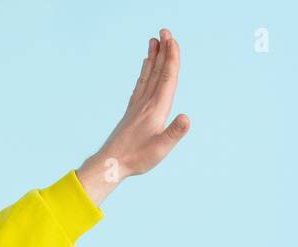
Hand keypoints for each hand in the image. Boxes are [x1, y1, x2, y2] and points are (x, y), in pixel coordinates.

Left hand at [76, 28, 189, 204]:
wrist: (110, 164)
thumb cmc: (136, 159)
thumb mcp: (160, 149)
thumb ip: (175, 133)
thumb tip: (187, 118)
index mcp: (156, 109)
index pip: (167, 78)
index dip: (171, 58)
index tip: (172, 40)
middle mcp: (146, 103)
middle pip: (157, 72)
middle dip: (163, 51)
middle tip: (164, 31)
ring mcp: (137, 107)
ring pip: (147, 77)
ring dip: (152, 58)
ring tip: (154, 43)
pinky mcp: (131, 112)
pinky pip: (139, 86)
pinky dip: (144, 74)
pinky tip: (144, 69)